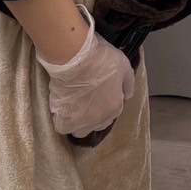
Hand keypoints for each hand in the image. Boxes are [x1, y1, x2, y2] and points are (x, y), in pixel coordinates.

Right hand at [37, 7, 135, 137]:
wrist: (75, 58)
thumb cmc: (101, 59)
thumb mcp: (124, 65)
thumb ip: (127, 83)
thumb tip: (127, 95)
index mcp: (114, 106)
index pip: (113, 113)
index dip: (107, 104)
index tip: (102, 95)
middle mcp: (98, 118)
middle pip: (98, 124)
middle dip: (95, 116)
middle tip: (89, 100)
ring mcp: (80, 120)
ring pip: (80, 130)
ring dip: (79, 123)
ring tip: (75, 107)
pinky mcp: (63, 118)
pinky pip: (63, 126)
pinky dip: (63, 120)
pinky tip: (63, 109)